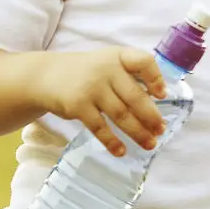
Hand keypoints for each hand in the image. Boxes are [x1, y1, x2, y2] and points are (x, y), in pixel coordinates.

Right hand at [31, 48, 167, 156]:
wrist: (47, 76)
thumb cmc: (88, 72)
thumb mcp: (110, 63)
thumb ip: (131, 75)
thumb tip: (157, 100)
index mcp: (120, 56)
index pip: (144, 62)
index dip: (156, 78)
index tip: (162, 95)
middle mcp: (107, 69)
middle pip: (135, 96)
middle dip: (151, 117)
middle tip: (161, 130)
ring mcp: (92, 88)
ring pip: (121, 115)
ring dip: (138, 132)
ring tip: (150, 144)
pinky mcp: (78, 106)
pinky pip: (100, 127)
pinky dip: (112, 141)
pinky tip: (121, 151)